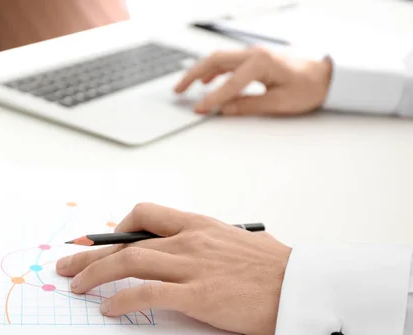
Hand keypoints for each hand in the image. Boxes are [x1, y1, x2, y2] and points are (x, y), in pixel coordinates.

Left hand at [56, 203, 291, 334]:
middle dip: (90, 254)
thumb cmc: (275, 268)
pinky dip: (122, 299)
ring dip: (95, 275)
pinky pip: (148, 292)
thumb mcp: (235, 243)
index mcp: (199, 225)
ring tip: (76, 287)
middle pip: (127, 241)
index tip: (99, 243)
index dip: (117, 228)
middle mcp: (190, 240)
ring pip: (130, 262)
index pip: (146, 214)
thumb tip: (179, 253)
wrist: (304, 287)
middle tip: (66, 265)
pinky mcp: (198, 295)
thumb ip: (204, 244)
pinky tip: (109, 309)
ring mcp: (193, 266)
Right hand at [174, 47, 331, 115]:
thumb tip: (223, 109)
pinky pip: (227, 62)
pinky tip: (206, 81)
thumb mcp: (279, 103)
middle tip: (178, 91)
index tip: (199, 110)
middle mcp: (254, 54)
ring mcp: (254, 54)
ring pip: (218, 59)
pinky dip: (212, 71)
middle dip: (192, 75)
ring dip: (199, 71)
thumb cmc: (309, 88)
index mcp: (261, 63)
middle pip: (214, 60)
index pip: (228, 83)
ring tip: (185, 87)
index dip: (212, 98)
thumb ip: (248, 106)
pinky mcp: (255, 59)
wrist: (326, 77)